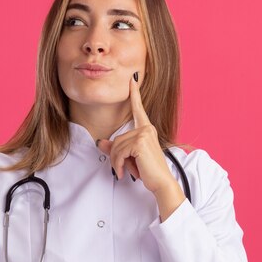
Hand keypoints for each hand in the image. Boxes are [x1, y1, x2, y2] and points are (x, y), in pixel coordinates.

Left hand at [97, 73, 177, 195]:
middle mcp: (147, 129)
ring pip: (117, 146)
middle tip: (122, 168)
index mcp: (147, 130)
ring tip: (124, 171)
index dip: (135, 94)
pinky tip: (123, 172)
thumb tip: (99, 142)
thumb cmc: (148, 170)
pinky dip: (118, 165)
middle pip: (118, 138)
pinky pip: (119, 152)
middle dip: (116, 156)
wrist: (161, 182)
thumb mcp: (129, 157)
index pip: (138, 110)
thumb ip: (115, 148)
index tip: (133, 79)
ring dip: (116, 162)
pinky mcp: (140, 142)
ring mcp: (144, 134)